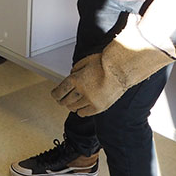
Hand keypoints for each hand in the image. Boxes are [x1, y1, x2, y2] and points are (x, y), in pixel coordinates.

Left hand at [50, 14, 175, 116]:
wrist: (120, 70)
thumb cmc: (105, 63)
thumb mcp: (85, 62)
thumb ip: (76, 70)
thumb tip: (71, 75)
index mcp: (75, 79)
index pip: (59, 91)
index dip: (54, 94)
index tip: (54, 95)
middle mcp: (81, 91)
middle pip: (65, 100)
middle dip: (61, 100)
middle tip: (60, 100)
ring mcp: (90, 100)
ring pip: (74, 108)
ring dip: (70, 106)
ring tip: (70, 104)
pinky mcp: (99, 107)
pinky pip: (84, 113)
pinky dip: (80, 111)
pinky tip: (80, 109)